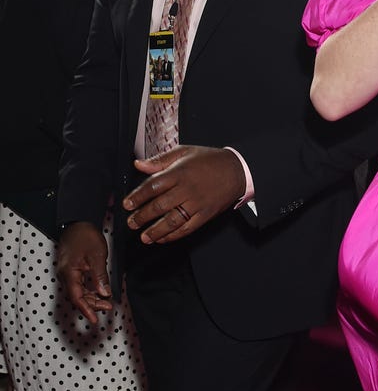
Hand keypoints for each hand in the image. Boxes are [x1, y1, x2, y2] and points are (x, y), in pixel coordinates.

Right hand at [57, 222, 112, 323]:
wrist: (77, 222)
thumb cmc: (85, 235)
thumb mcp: (97, 256)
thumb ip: (100, 276)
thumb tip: (104, 293)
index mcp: (69, 272)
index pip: (76, 297)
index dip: (86, 310)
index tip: (94, 320)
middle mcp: (65, 274)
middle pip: (77, 297)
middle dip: (92, 305)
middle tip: (108, 307)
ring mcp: (67, 272)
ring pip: (78, 292)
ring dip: (91, 298)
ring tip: (106, 302)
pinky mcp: (71, 270)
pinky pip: (78, 285)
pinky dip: (89, 291)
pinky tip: (98, 292)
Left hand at [123, 145, 245, 243]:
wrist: (236, 170)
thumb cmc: (209, 160)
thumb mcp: (183, 152)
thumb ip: (160, 160)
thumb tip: (139, 164)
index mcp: (179, 172)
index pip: (153, 186)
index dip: (138, 196)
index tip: (127, 204)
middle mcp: (187, 190)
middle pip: (160, 205)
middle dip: (142, 216)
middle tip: (131, 222)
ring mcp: (197, 204)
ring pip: (173, 220)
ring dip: (156, 231)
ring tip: (144, 237)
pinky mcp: (205, 215)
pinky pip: (187, 228)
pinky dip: (174, 235)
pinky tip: (163, 238)